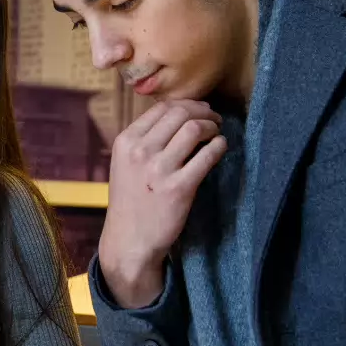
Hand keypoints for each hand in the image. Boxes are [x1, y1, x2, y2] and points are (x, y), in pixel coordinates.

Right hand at [99, 100, 226, 307]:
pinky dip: (219, 146)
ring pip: (194, 128)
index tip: (198, 111)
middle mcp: (140, 152)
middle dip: (203, 112)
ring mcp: (159, 170)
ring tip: (217, 133)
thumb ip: (144, 141)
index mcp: (125, 142)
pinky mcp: (179, 188)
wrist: (129, 241)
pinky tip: (221, 148)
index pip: (161, 108)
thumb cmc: (130, 202)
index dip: (185, 104)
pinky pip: (207, 155)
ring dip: (212, 126)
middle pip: (179, 113)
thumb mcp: (125, 165)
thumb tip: (178, 117)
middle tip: (213, 120)